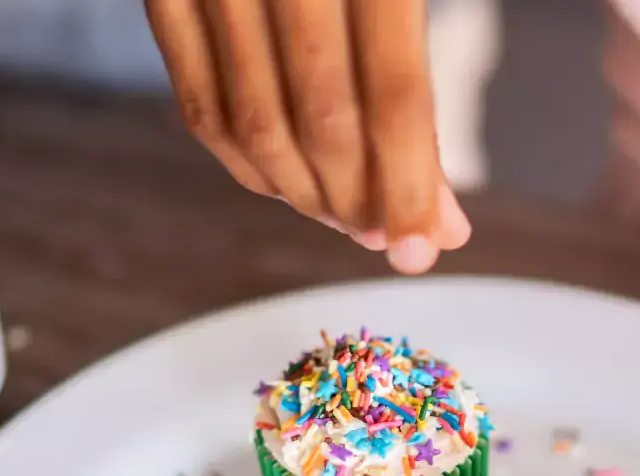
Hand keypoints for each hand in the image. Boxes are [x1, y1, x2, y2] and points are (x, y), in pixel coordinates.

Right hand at [145, 0, 471, 273]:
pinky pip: (199, 103)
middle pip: (320, 122)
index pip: (392, 92)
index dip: (412, 184)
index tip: (430, 245)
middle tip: (394, 238)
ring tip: (351, 218)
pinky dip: (244, 163)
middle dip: (363, 200)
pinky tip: (289, 184)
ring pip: (252, 128)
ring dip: (305, 196)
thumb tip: (440, 216)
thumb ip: (422, 65)